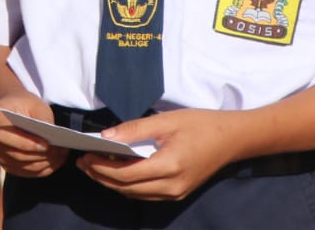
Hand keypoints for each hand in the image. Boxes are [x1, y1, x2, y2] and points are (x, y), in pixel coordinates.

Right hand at [0, 92, 67, 178]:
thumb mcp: (37, 105)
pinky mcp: (3, 162)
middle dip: (40, 156)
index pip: (5, 135)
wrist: (12, 107)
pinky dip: (38, 170)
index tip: (47, 145)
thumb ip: (43, 120)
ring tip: (60, 158)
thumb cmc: (25, 104)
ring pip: (20, 166)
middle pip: (15, 154)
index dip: (26, 143)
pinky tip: (52, 164)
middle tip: (60, 153)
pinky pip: (21, 171)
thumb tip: (51, 140)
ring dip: (42, 165)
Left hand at [78, 109, 240, 201]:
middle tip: (82, 163)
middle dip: (101, 177)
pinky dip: (128, 186)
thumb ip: (135, 129)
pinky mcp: (178, 193)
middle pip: (127, 188)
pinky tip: (117, 173)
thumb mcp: (166, 120)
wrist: (232, 139)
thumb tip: (106, 136)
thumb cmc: (200, 124)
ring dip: (113, 183)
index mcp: (169, 165)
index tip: (85, 156)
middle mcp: (172, 185)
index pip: (125, 174)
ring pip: (135, 194)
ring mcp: (176, 193)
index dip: (101, 167)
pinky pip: (146, 194)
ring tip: (94, 168)